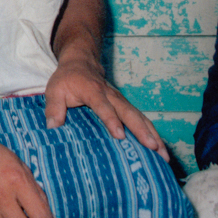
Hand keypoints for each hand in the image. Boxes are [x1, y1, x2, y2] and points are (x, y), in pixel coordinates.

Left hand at [45, 56, 168, 160]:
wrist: (81, 63)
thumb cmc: (66, 79)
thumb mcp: (54, 90)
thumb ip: (53, 108)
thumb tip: (53, 129)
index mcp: (92, 91)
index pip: (103, 106)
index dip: (111, 120)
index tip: (120, 135)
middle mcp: (111, 95)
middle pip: (129, 112)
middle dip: (141, 130)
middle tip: (153, 147)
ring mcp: (121, 101)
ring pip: (140, 117)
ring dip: (153, 134)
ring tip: (164, 154)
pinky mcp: (126, 106)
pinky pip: (142, 120)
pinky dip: (153, 134)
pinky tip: (161, 150)